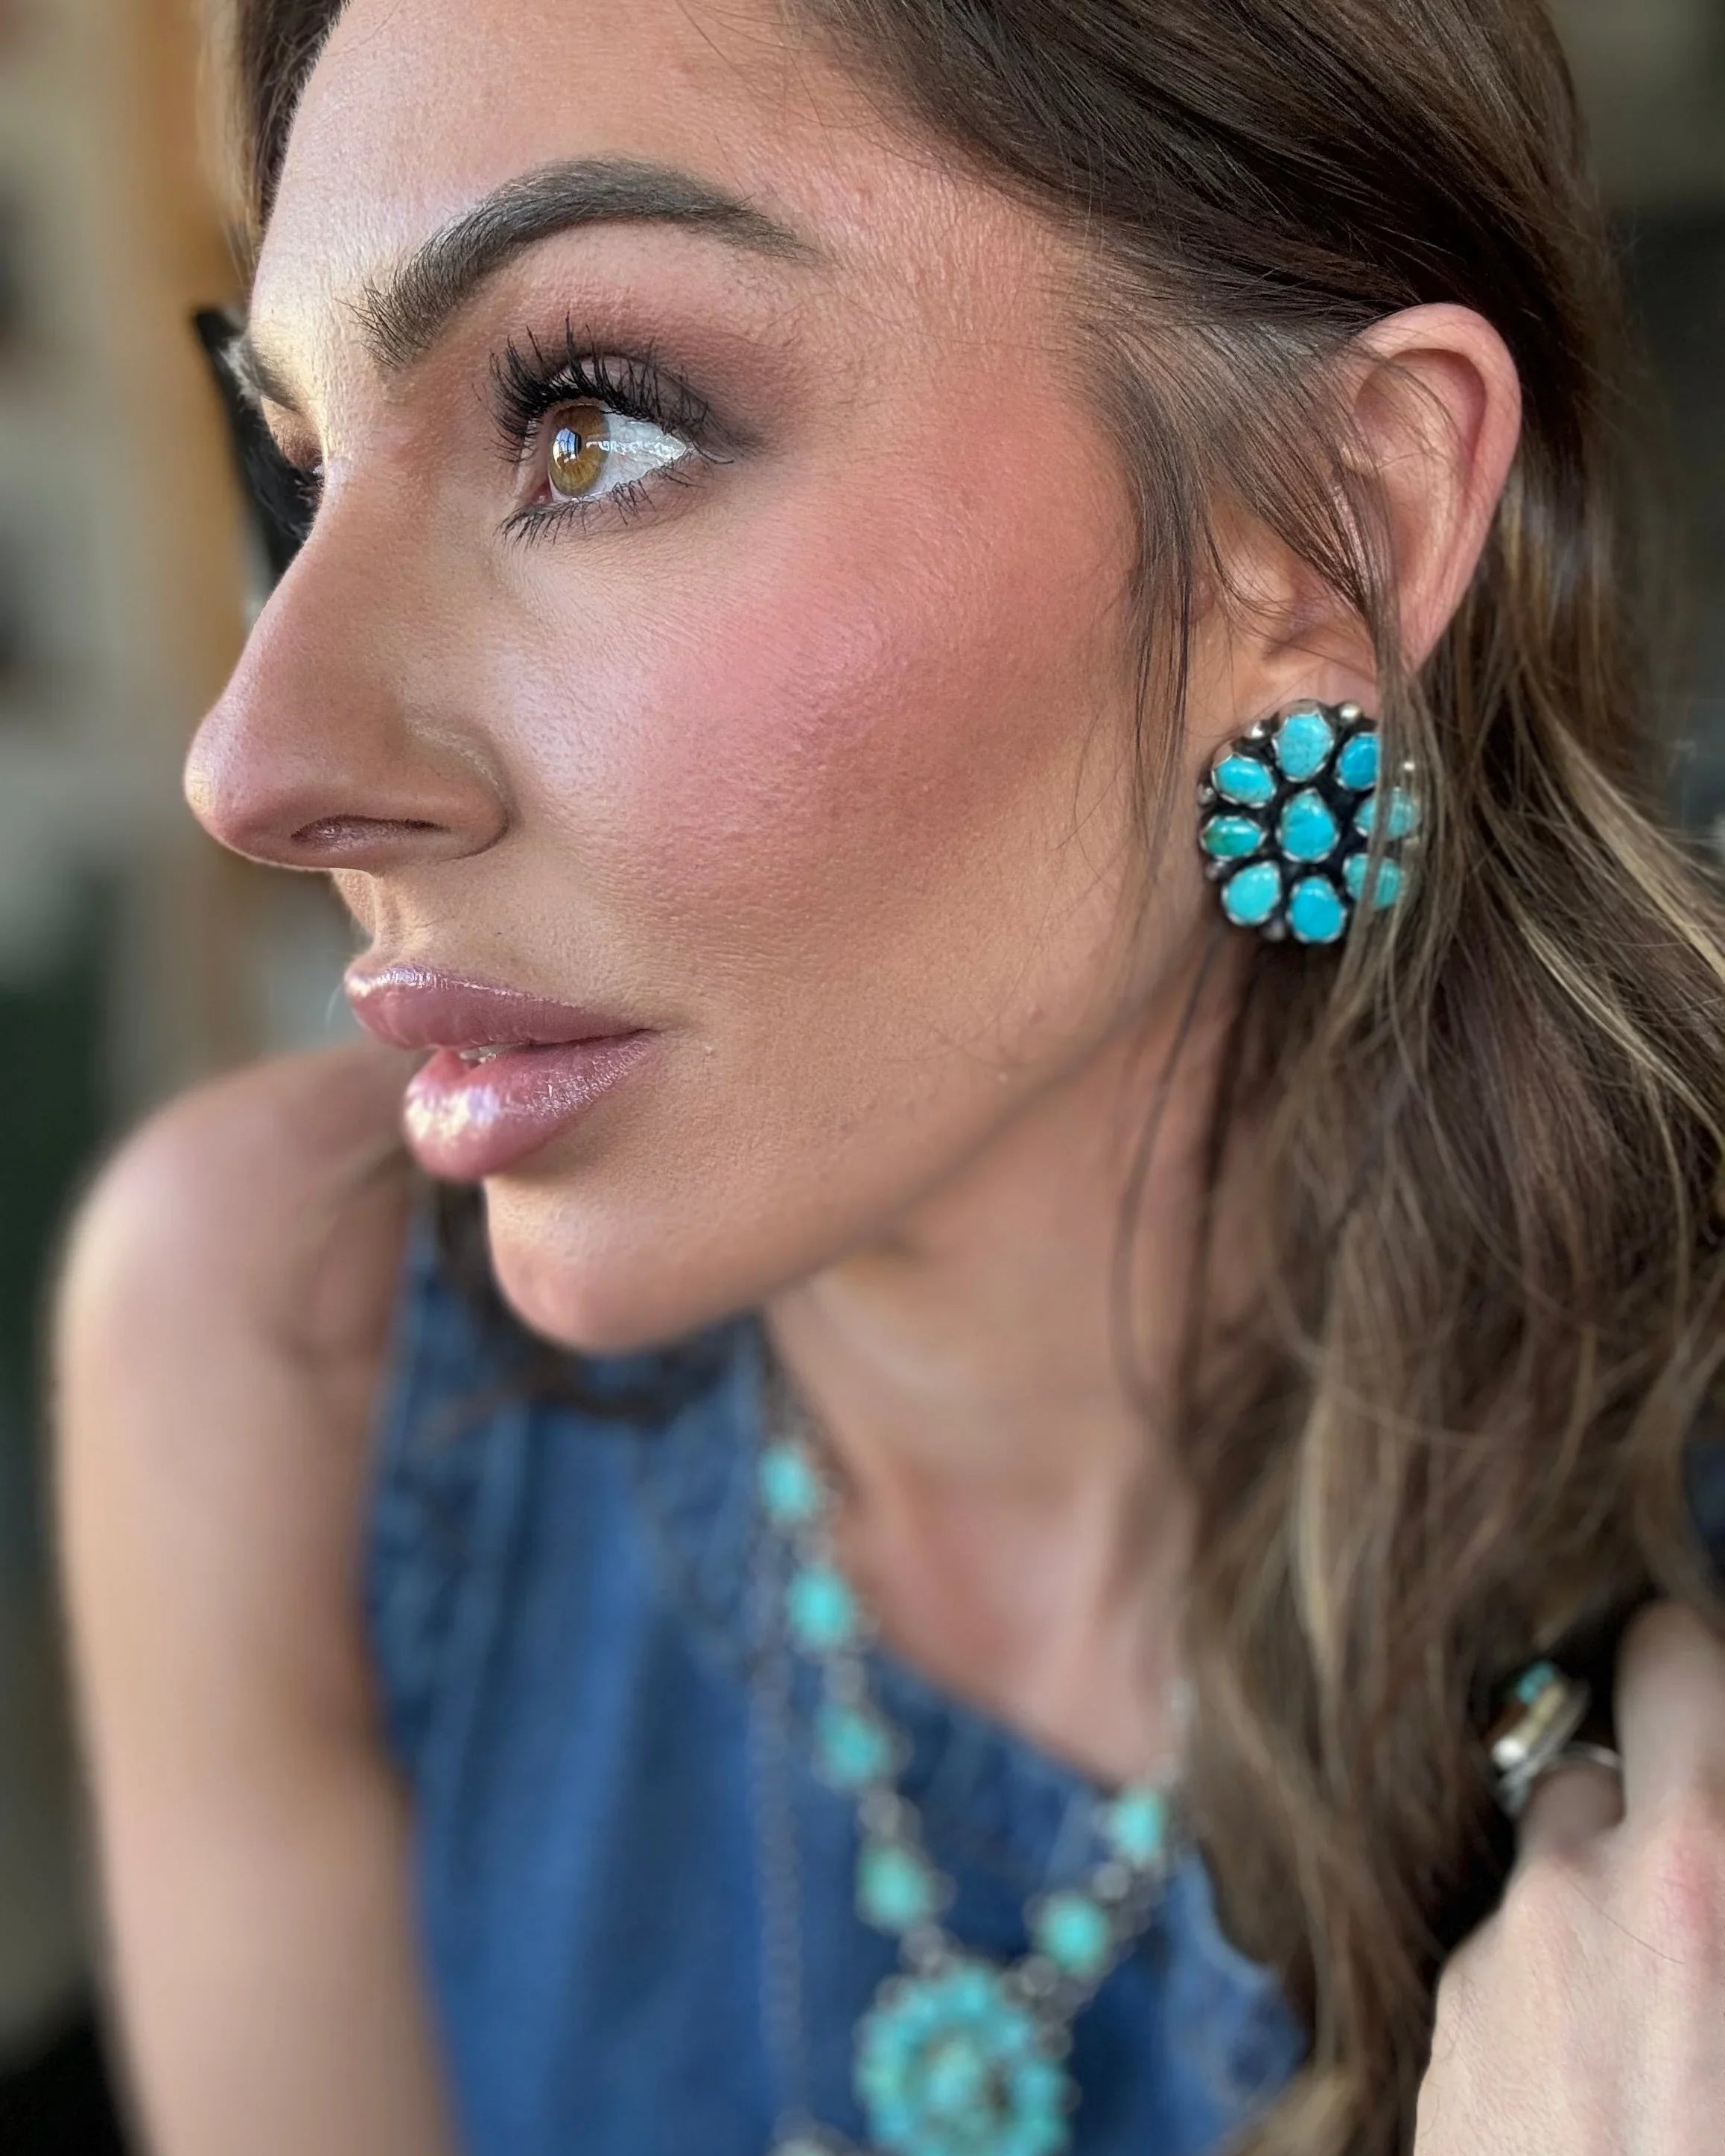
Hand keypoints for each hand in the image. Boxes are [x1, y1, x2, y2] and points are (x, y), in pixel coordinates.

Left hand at [1414, 1602, 1724, 2154]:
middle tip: (1698, 1827)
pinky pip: (1504, 1948)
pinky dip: (1550, 1967)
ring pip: (1542, 1849)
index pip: (1677, 1656)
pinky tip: (1609, 2061)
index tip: (1712, 1700)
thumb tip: (1708, 1833)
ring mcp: (1503, 1962)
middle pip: (1590, 1736)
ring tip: (1667, 1978)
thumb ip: (1718, 1870)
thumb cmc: (1709, 2120)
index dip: (1699, 1667)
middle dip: (1648, 1755)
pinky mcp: (1453, 2037)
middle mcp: (1582, 1891)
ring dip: (1597, 1875)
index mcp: (1700, 1873)